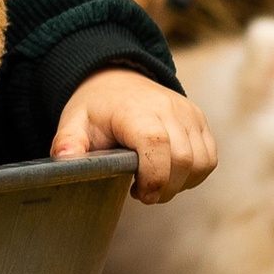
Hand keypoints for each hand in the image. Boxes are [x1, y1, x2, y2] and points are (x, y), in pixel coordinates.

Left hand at [52, 69, 216, 204]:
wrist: (118, 80)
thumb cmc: (97, 108)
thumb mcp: (74, 122)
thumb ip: (68, 141)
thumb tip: (65, 159)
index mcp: (135, 110)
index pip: (157, 145)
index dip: (153, 177)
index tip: (138, 193)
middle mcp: (168, 108)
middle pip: (183, 159)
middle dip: (165, 188)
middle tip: (143, 193)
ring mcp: (188, 113)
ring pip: (201, 162)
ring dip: (181, 184)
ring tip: (155, 182)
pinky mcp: (200, 120)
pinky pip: (209, 158)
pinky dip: (193, 174)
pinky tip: (170, 173)